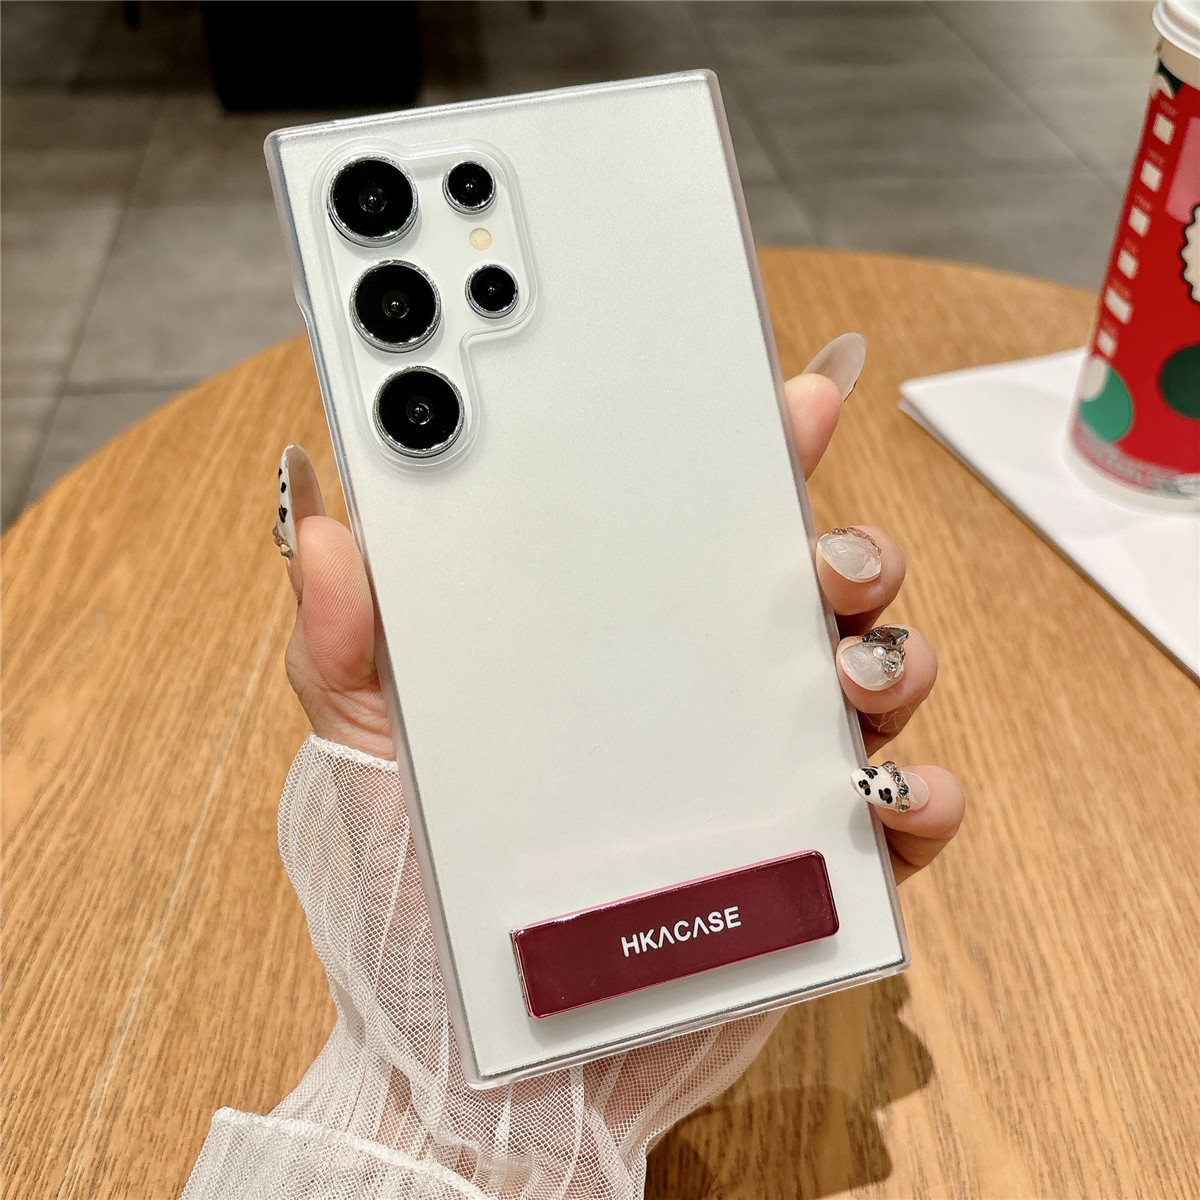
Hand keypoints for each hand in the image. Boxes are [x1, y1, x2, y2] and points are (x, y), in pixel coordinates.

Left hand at [277, 355, 963, 882]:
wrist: (465, 1059)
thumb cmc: (415, 895)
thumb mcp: (362, 750)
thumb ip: (343, 643)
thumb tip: (325, 531)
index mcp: (616, 645)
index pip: (697, 530)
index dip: (758, 457)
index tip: (794, 400)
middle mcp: (703, 697)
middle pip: (814, 592)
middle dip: (849, 552)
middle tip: (822, 558)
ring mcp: (764, 780)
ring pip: (874, 683)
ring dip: (892, 654)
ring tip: (849, 670)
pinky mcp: (810, 875)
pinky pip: (901, 819)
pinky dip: (922, 792)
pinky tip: (890, 790)